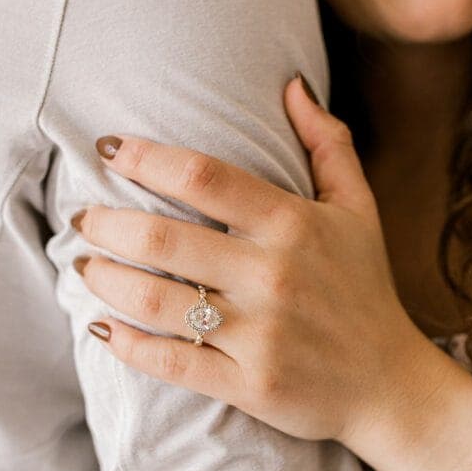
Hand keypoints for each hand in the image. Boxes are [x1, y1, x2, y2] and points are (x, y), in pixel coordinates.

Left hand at [70, 75, 435, 446]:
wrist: (390, 386)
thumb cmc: (364, 289)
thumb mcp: (358, 209)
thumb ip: (328, 143)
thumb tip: (292, 83)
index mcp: (294, 224)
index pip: (202, 176)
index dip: (145, 156)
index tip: (107, 147)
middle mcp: (273, 276)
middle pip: (164, 240)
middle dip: (106, 224)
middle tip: (81, 217)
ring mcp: (260, 334)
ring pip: (156, 302)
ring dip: (105, 281)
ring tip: (83, 266)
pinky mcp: (248, 385)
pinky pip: (170, 362)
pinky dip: (126, 345)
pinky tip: (101, 328)